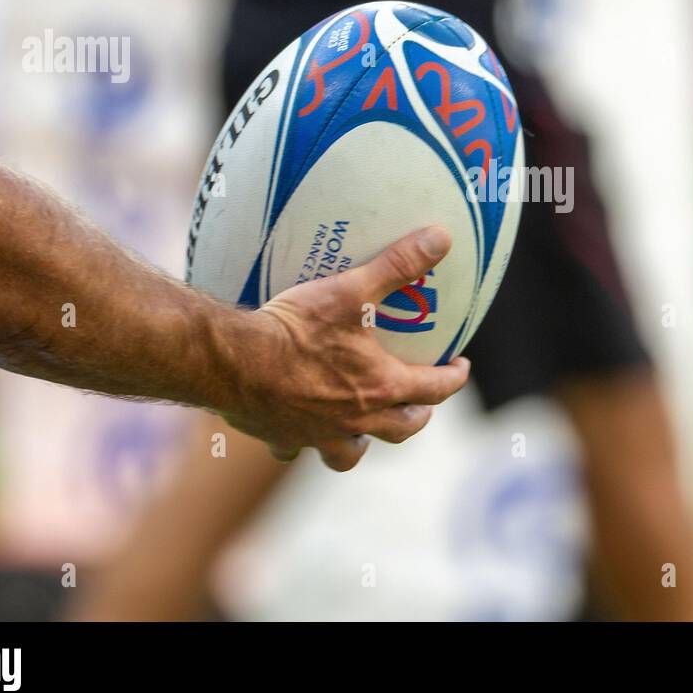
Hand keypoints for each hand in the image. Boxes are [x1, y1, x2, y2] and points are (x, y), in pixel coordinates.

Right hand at [216, 226, 469, 470]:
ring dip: (362, 442)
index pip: (434, 390)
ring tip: (361, 428)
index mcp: (380, 387)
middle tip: (418, 402)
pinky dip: (299, 443)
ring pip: (351, 454)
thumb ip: (397, 265)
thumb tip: (440, 238)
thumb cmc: (296, 329)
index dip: (453, 378)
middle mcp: (355, 420)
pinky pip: (294, 450)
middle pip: (401, 428)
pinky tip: (293, 429)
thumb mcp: (351, 290)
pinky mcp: (282, 438)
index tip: (459, 367)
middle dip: (416, 416)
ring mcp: (318, 435)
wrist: (234, 361)